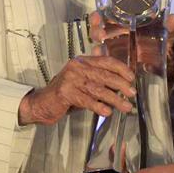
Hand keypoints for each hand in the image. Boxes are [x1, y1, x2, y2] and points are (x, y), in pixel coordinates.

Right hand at [18, 54, 135, 125]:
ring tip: (125, 106)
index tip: (131, 78)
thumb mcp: (82, 82)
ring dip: (114, 99)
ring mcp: (70, 79)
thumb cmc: (65, 94)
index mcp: (82, 62)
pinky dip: (99, 106)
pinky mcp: (65, 93)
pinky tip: (107, 111)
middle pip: (104, 74)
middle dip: (121, 85)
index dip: (121, 68)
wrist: (42, 103)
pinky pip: (86, 100)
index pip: (105, 61)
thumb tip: (121, 82)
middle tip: (132, 94)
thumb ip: (98, 78)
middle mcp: (76, 67)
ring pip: (97, 89)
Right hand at [93, 13, 173, 80]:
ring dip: (97, 50)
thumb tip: (172, 19)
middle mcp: (119, 37)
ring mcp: (118, 52)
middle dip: (95, 31)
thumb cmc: (168, 40)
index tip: (98, 17)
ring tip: (99, 51)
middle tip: (100, 34)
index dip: (98, 16)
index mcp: (128, 24)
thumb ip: (171, 26)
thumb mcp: (170, 31)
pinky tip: (104, 67)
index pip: (107, 16)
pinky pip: (108, 67)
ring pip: (100, 49)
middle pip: (99, 32)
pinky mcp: (120, 67)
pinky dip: (104, 66)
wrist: (173, 60)